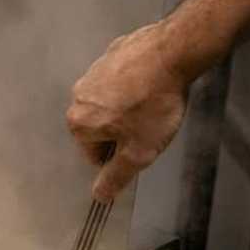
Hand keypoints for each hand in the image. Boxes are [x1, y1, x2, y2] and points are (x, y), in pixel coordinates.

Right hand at [66, 22, 191, 200]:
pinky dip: (132, 84)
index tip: (141, 144)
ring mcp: (92, 71)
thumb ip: (116, 177)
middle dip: (121, 129)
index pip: (94, 154)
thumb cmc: (153, 106)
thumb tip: (99, 197)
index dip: (120, 154)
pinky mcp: (110, 53)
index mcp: (78, 122)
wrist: (172, 52)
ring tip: (152, 102)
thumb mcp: (139, 153)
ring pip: (108, 102)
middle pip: (99, 127)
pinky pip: (118, 79)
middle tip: (149, 124)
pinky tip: (152, 82)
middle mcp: (77, 96)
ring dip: (126, 107)